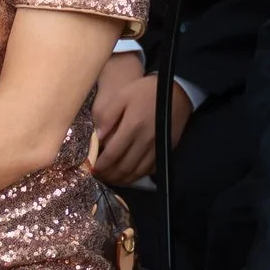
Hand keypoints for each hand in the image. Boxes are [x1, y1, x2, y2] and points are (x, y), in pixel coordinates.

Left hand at [87, 54, 159, 187]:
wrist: (178, 91)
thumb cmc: (146, 91)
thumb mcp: (122, 95)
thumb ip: (107, 115)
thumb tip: (97, 136)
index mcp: (132, 126)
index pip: (112, 154)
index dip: (100, 165)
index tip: (91, 169)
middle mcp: (145, 141)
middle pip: (124, 167)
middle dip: (109, 175)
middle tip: (99, 176)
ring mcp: (157, 147)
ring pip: (137, 172)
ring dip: (122, 179)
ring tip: (111, 178)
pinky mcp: (166, 149)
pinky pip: (150, 169)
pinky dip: (137, 175)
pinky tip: (129, 174)